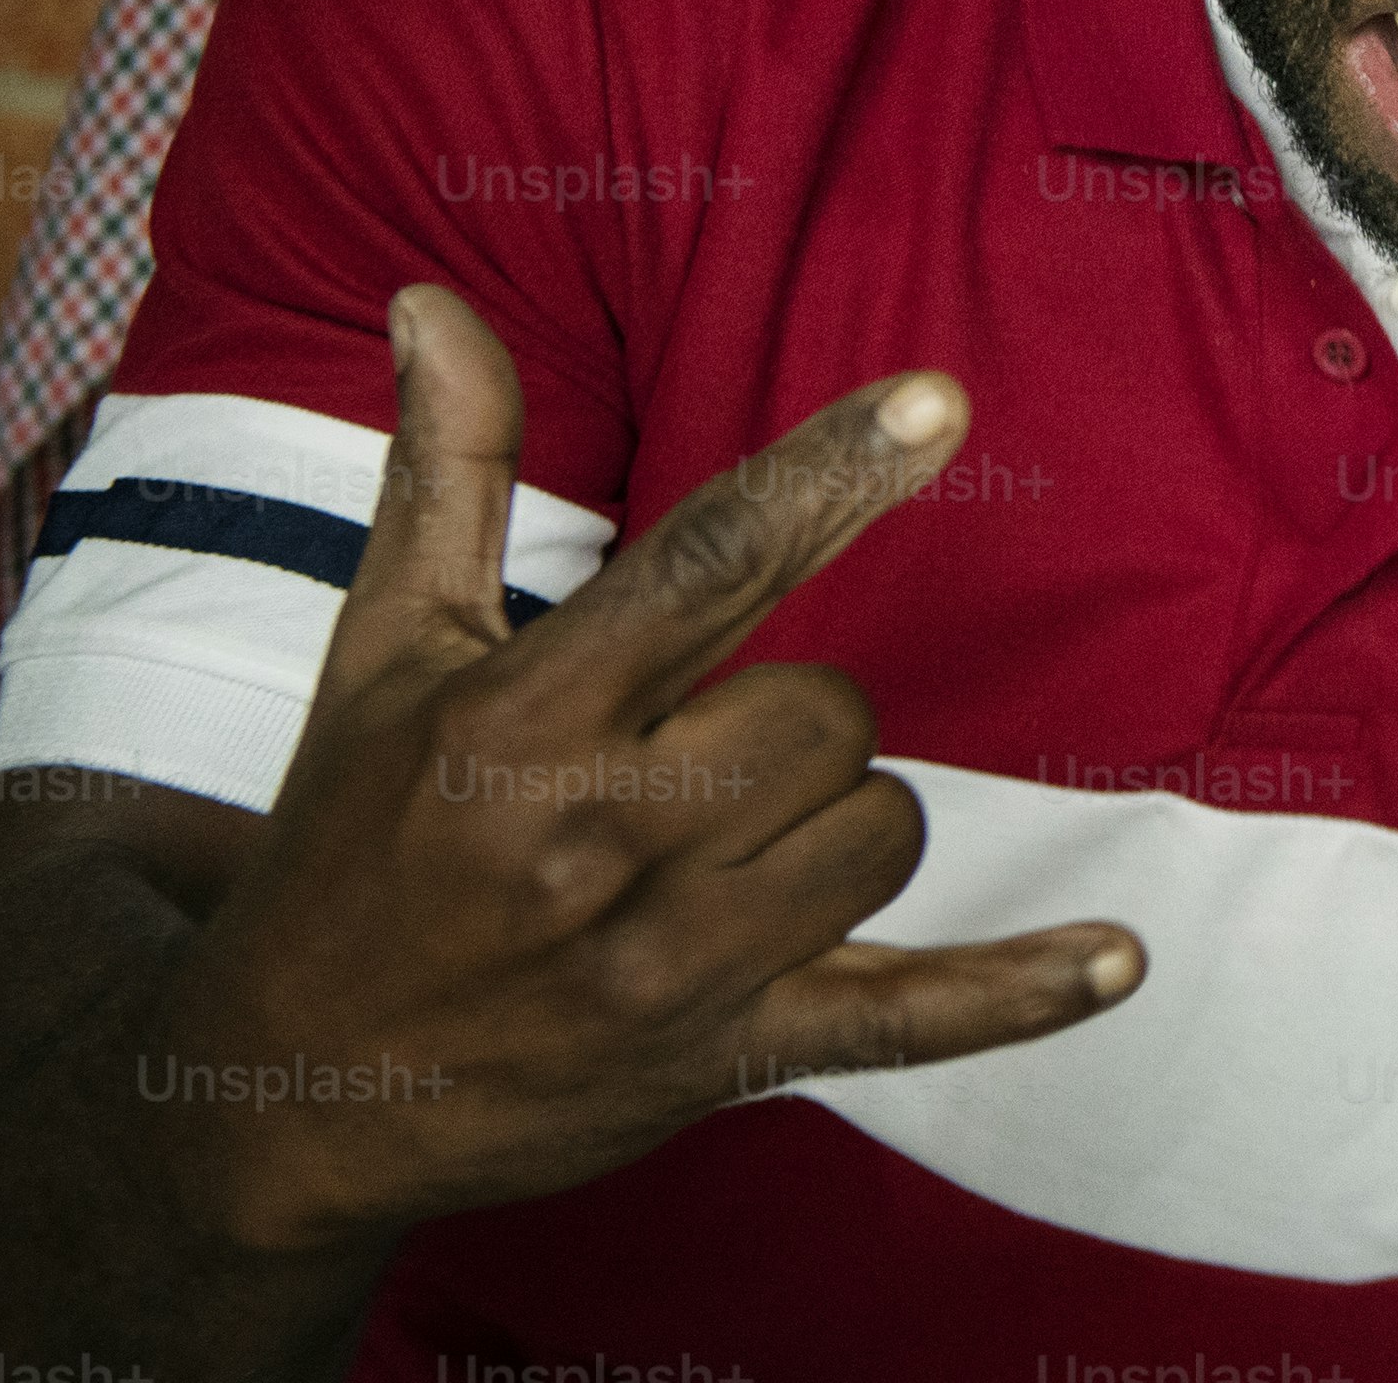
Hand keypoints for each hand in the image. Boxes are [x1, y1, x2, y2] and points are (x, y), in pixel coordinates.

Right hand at [145, 288, 1136, 1260]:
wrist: (282, 1097)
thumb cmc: (350, 848)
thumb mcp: (380, 654)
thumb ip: (449, 471)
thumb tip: (434, 299)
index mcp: (520, 723)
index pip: (709, 565)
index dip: (829, 477)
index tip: (937, 400)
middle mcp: (602, 838)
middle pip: (832, 710)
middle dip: (783, 720)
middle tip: (674, 763)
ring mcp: (669, 965)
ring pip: (882, 829)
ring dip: (830, 828)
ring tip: (704, 858)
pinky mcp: (722, 1059)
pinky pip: (908, 1017)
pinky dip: (1015, 995)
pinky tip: (1115, 961)